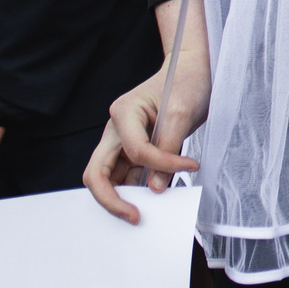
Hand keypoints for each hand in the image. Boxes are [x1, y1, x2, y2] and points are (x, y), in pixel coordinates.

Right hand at [83, 52, 209, 224]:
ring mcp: (120, 140)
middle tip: (136, 218)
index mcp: (123, 113)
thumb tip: (154, 188)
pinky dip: (137, 189)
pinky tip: (152, 199)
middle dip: (112, 199)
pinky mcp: (131, 149)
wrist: (189, 69)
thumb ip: (168, 149)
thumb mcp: (183, 113)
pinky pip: (127, 175)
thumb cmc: (185, 82)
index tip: (191, 166)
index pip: (135, 151)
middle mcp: (115, 129)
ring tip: (147, 214)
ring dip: (125, 197)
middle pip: (98, 173)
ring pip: (110, 178)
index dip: (162, 164)